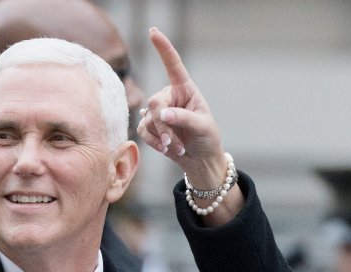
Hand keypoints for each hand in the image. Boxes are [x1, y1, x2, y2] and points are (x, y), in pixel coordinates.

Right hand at [137, 27, 227, 187]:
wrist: (200, 159)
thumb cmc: (206, 138)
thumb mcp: (202, 126)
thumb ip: (183, 118)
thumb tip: (162, 115)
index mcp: (185, 89)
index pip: (174, 65)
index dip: (163, 48)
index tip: (153, 32)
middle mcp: (170, 97)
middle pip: (155, 102)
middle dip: (163, 124)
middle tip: (173, 141)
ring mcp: (158, 111)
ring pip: (149, 120)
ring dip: (163, 137)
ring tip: (177, 147)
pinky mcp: (151, 126)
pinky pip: (144, 131)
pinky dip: (156, 143)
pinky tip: (167, 149)